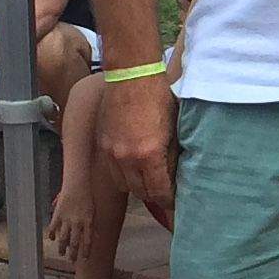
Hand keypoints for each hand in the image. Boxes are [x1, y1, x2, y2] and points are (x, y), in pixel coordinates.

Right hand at [44, 179, 102, 269]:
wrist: (77, 184)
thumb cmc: (87, 197)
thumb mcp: (93, 211)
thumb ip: (93, 225)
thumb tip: (97, 236)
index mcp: (88, 221)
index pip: (88, 240)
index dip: (86, 251)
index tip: (84, 260)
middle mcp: (78, 222)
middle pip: (75, 242)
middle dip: (73, 253)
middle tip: (71, 261)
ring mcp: (67, 219)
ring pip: (64, 238)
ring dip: (62, 247)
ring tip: (62, 254)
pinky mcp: (58, 214)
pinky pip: (54, 227)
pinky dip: (52, 234)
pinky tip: (52, 239)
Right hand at [100, 72, 178, 230]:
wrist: (131, 75)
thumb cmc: (159, 98)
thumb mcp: (174, 129)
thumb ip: (172, 156)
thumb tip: (175, 177)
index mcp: (149, 154)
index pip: (159, 192)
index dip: (169, 202)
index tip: (175, 204)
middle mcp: (127, 158)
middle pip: (140, 192)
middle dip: (154, 195)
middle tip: (164, 193)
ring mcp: (111, 152)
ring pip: (124, 185)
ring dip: (137, 186)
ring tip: (148, 180)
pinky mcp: (102, 144)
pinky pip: (112, 171)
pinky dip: (123, 174)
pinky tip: (133, 167)